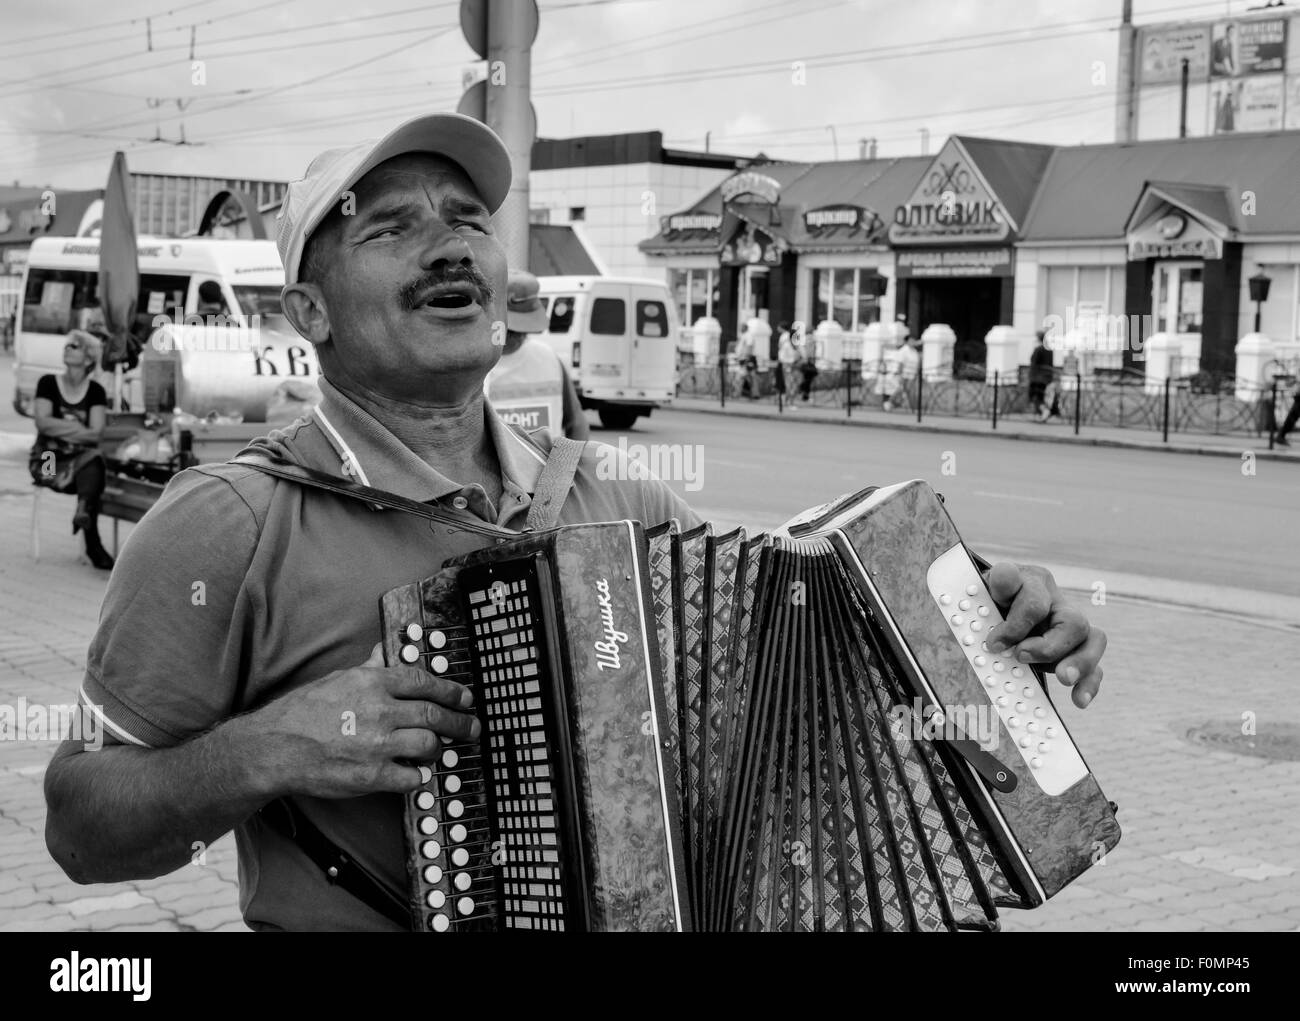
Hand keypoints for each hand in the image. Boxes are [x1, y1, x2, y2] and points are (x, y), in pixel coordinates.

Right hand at [248, 643, 478, 797]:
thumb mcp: (338, 679)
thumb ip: (369, 668)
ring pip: (428, 745)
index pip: (425, 682)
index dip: (451, 691)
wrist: (275, 748)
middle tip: (471, 728)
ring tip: (438, 750)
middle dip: (460, 723)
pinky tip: (414, 772)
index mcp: (373, 683)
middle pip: (434, 715)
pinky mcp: (371, 776)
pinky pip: (411, 777)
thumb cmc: (304, 712)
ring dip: (438, 749)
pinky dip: (417, 776)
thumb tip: (386, 651)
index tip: (466, 698)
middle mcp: (379, 711)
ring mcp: (377, 745)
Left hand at [983, 563, 1105, 708]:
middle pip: (1072, 622)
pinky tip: (1078, 700)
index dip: (1016, 625)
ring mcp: (1071, 627)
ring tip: (1063, 678)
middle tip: (1021, 657)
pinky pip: (1095, 666)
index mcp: (1034, 582)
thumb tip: (1005, 577)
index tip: (995, 644)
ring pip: (1094, 639)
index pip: (1034, 601)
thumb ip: (998, 582)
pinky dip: (1089, 683)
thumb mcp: (986, 586)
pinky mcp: (1076, 650)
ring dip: (1080, 662)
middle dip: (1049, 646)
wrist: (993, 602)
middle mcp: (1058, 602)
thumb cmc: (989, 597)